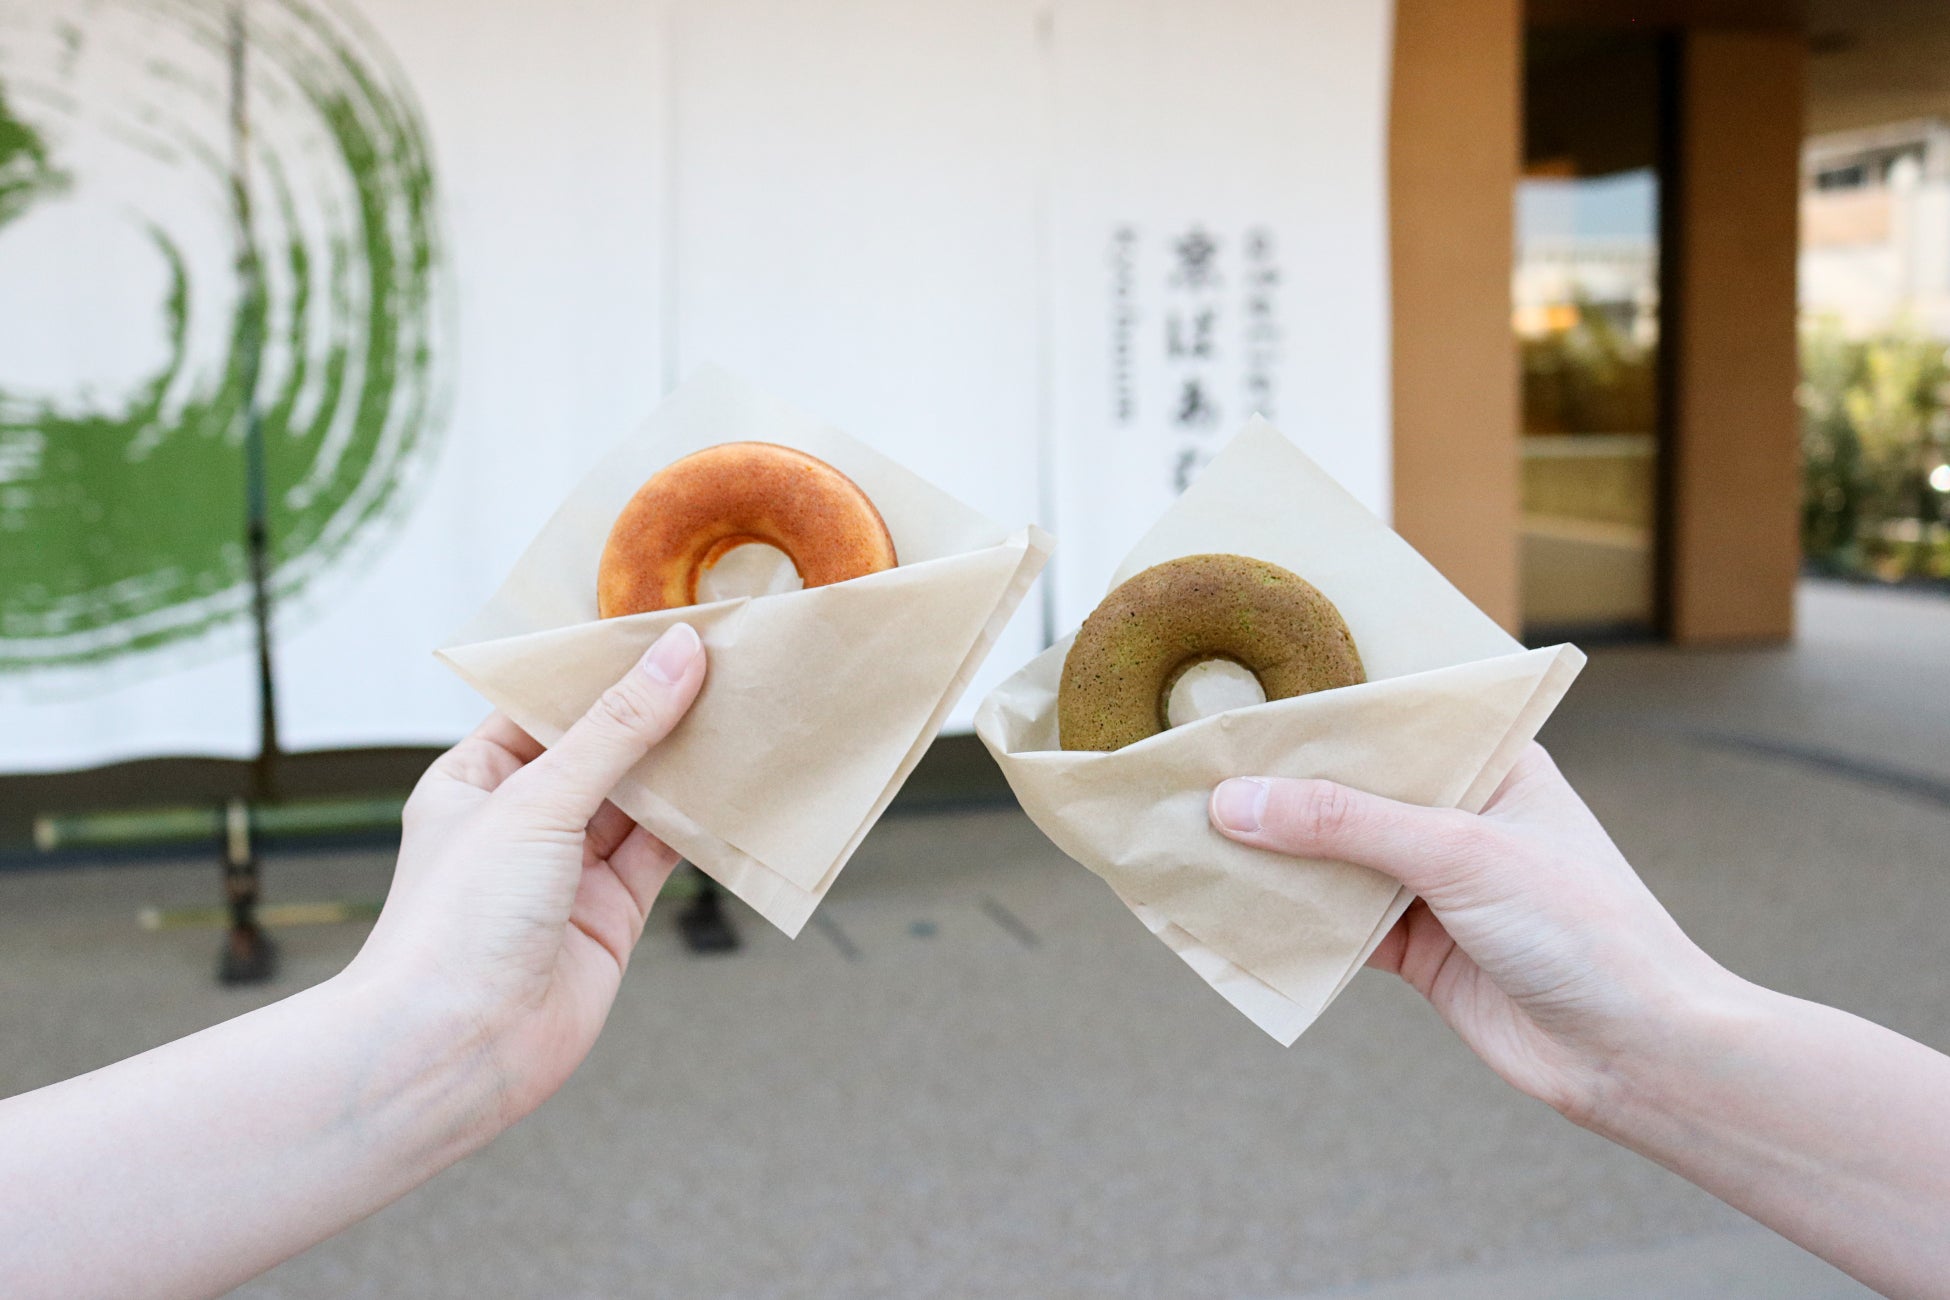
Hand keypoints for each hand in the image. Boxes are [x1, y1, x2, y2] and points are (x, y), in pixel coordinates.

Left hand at [352, 622, 707, 1125]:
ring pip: (641, 800)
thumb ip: (617, 729)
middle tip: (727, 658)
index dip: (605, 666)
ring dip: (687, 763)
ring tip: (746, 707)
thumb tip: (678, 654)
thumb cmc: (457, 921)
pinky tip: (741, 783)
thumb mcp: (536, 800)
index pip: (547, 703)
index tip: (669, 624)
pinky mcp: (612, 916)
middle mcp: (521, 820)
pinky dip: (701, 822)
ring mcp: (569, 870)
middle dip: (659, 711)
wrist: (449, 1052)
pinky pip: (665, 853)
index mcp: (475, 779)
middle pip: (603, 748)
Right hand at [1208, 745, 1733, 1122]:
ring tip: (1190, 827)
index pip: (1392, 717)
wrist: (1636, 1054)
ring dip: (1274, 852)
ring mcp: (1435, 882)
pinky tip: (1230, 902)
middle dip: (1279, 784)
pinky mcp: (1416, 947)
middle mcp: (1460, 814)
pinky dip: (1288, 916)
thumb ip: (1344, 824)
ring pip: (1334, 855)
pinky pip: (1334, 921)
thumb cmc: (1582, 927)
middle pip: (1351, 787)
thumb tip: (1235, 802)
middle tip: (1192, 763)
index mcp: (1491, 762)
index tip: (1241, 696)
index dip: (1319, 709)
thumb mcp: (1458, 852)